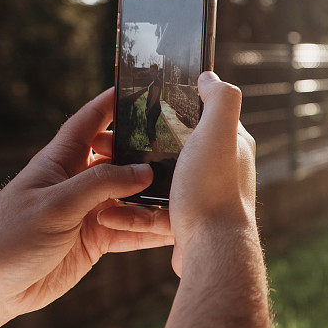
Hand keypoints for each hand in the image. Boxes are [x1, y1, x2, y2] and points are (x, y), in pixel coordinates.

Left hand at [0, 88, 173, 327]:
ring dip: (155, 197)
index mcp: (61, 161)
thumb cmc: (8, 237)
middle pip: (120, 158)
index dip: (111, 103)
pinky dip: (152, 230)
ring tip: (186, 191)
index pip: (90, 122)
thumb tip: (145, 171)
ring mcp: (90, 211)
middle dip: (147, 152)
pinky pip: (132, 230)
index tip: (139, 89)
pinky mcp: (97, 239)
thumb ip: (101, 184)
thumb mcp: (56, 204)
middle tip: (180, 147)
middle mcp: (79, 182)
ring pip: (131, 197)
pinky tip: (174, 228)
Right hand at [99, 71, 256, 276]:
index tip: (139, 107)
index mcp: (230, 145)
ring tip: (97, 178)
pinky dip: (128, 215)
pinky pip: (151, 215)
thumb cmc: (214, 187)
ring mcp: (203, 198)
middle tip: (105, 144)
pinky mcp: (186, 224)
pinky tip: (106, 214)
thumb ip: (220, 99)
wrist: (213, 250)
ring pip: (157, 183)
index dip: (173, 108)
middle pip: (173, 150)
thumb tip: (209, 77)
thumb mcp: (219, 132)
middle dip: (139, 147)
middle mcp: (220, 170)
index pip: (201, 116)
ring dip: (125, 182)